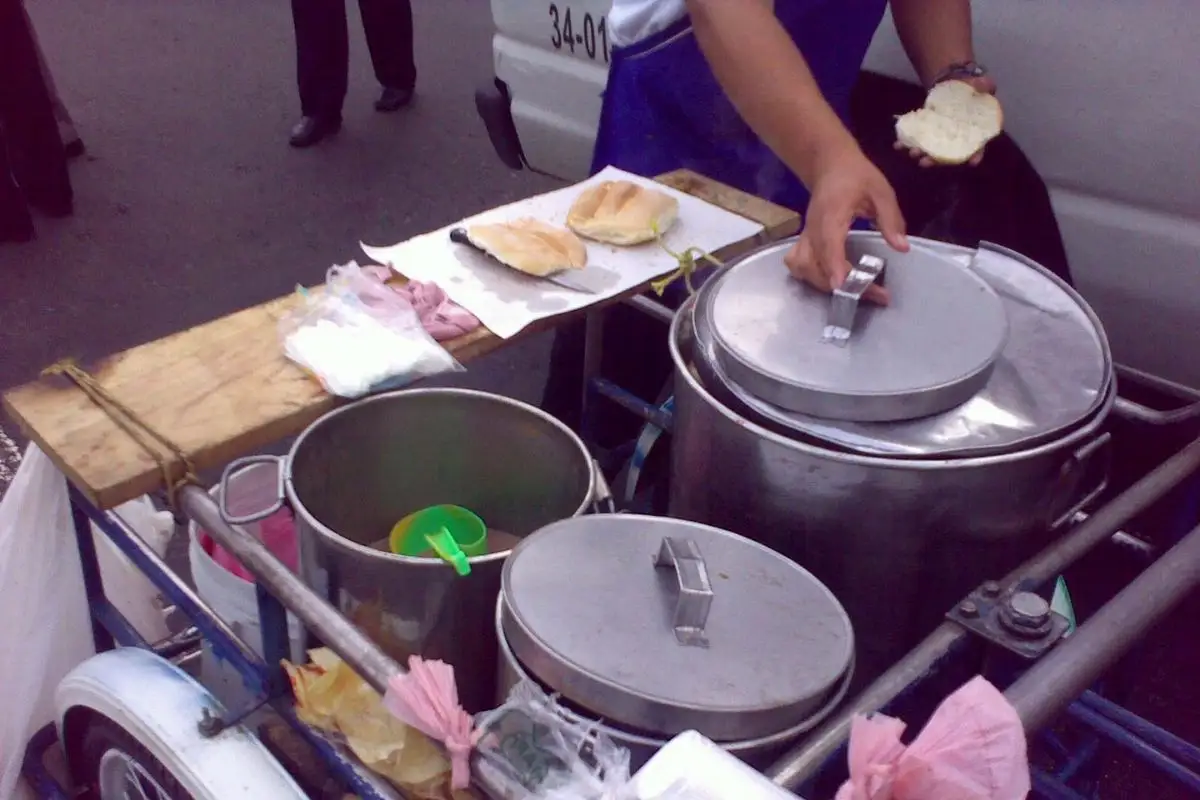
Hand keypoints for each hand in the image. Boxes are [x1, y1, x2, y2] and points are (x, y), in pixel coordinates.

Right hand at [785, 145, 907, 305]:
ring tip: (853, 290)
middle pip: (814, 264)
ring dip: (822, 284)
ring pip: (801, 267)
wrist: (829, 164)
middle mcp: (813, 228)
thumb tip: (902, 247)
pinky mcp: (804, 241)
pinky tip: (828, 280)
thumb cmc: (857, 176)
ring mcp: (805, 236)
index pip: (828, 243)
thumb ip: (891, 219)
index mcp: (831, 213)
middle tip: (874, 294)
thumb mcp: (881, 191)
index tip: (842, 286)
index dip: (833, 265)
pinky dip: (809, 277)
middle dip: (841, 284)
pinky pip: (797, 264)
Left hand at [896, 75, 997, 166]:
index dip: (976, 155)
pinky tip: (897, 145)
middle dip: (935, 160)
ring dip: (919, 154)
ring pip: (930, 151)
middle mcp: (957, 139)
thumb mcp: (982, 83)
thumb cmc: (972, 87)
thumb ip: (985, 85)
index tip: (972, 162)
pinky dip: (905, 143)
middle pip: (947, 154)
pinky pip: (916, 139)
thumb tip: (984, 84)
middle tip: (925, 162)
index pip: (978, 146)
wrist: (953, 82)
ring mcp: (940, 136)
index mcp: (975, 131)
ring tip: (912, 152)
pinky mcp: (927, 131)